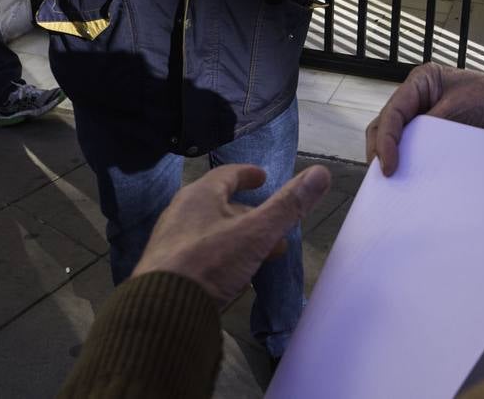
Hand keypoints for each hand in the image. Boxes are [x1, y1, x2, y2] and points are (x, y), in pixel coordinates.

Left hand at [131, 163, 331, 307]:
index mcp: (199, 196)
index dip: (247, 175)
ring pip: (211, 230)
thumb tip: (321, 172)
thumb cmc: (209, 262)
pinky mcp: (167, 269)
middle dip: (250, 213)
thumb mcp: (256, 233)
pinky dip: (222, 254)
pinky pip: (201, 252)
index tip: (263, 177)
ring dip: (238, 236)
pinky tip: (234, 273)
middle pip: (219, 204)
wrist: (162, 310)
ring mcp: (171, 242)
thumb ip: (288, 206)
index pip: (226, 175)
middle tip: (272, 224)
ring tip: (261, 253)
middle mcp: (180, 212)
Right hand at [366, 63, 483, 175]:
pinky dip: (404, 157)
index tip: (389, 165)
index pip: (393, 112)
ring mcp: (419, 113)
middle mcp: (414, 96)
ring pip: (392, 134)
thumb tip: (406, 155)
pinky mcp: (427, 130)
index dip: (387, 140)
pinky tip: (404, 173)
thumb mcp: (457, 112)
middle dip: (379, 148)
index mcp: (420, 81)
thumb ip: (430, 130)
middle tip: (382, 174)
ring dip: (387, 154)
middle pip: (384, 123)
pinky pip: (409, 144)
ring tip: (388, 177)